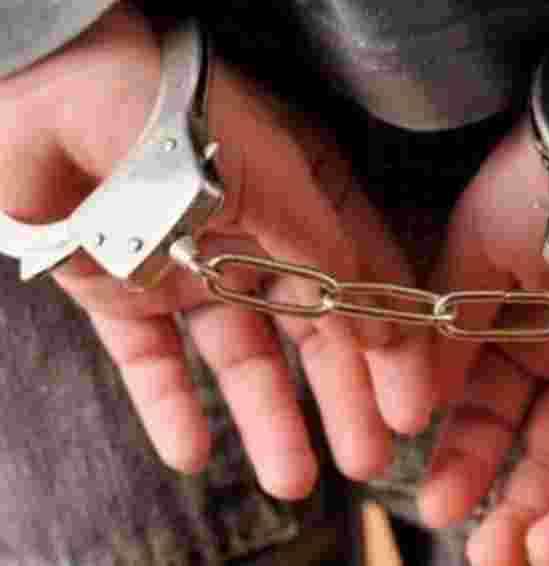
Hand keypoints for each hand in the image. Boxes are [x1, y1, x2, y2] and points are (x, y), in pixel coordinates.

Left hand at [0, 3, 437, 498]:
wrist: (59, 97)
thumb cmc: (186, 121)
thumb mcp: (283, 184)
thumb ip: (333, 258)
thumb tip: (380, 328)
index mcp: (302, 202)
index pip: (361, 285)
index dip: (389, 346)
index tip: (411, 404)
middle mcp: (253, 239)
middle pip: (307, 332)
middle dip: (340, 397)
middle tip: (367, 458)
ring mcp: (188, 267)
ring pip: (238, 355)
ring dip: (267, 418)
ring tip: (292, 479)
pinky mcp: (122, 293)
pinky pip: (151, 359)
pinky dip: (169, 406)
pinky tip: (192, 453)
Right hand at [419, 21, 548, 565]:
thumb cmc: (546, 187)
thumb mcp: (472, 256)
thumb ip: (446, 331)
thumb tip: (409, 402)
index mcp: (530, 340)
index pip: (493, 421)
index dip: (466, 466)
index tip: (438, 505)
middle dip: (522, 512)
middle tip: (491, 556)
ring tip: (541, 550)